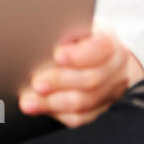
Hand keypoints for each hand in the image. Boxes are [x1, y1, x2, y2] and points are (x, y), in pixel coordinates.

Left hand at [18, 27, 143, 127]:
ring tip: (29, 101)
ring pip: (84, 103)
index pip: (100, 48)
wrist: (104, 56)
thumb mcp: (77, 26)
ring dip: (53, 103)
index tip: (56, 55)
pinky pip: (80, 117)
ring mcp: (110, 91)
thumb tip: (39, 38)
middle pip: (91, 79)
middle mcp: (115, 68)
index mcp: (109, 42)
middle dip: (60, 82)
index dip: (78, 54)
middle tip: (36, 83)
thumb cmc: (81, 37)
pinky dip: (57, 113)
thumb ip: (65, 31)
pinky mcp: (100, 108)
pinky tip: (39, 108)